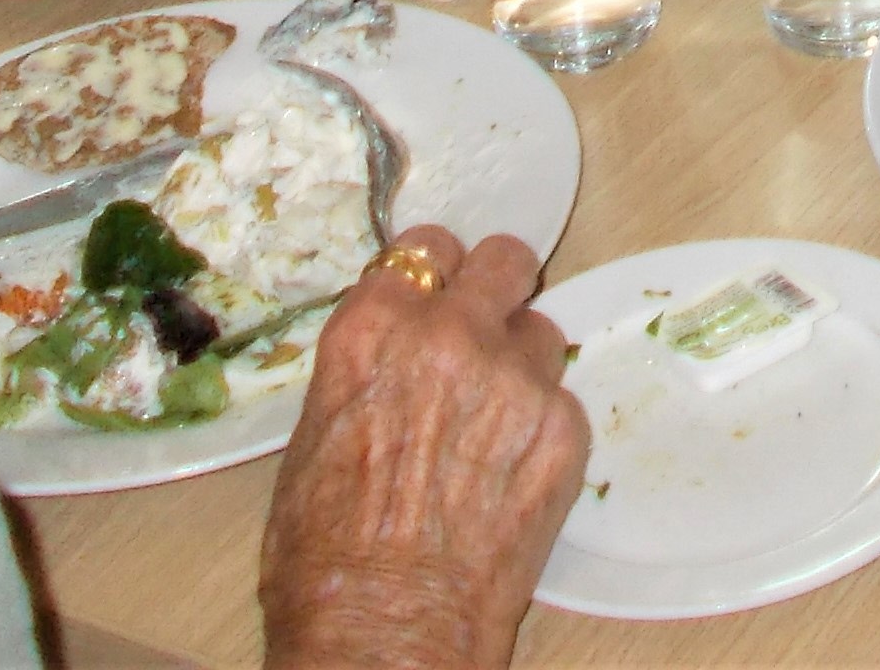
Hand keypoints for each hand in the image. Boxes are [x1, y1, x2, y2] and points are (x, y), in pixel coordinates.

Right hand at [260, 231, 588, 669]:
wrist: (383, 630)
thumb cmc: (325, 555)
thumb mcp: (315, 436)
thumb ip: (368, 368)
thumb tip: (394, 350)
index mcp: (375, 329)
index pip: (427, 248)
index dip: (436, 273)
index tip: (439, 293)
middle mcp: (451, 337)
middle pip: (504, 262)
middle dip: (496, 290)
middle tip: (486, 330)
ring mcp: (516, 382)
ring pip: (541, 333)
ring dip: (521, 366)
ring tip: (492, 424)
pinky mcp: (564, 432)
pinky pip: (563, 402)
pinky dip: (543, 429)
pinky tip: (509, 474)